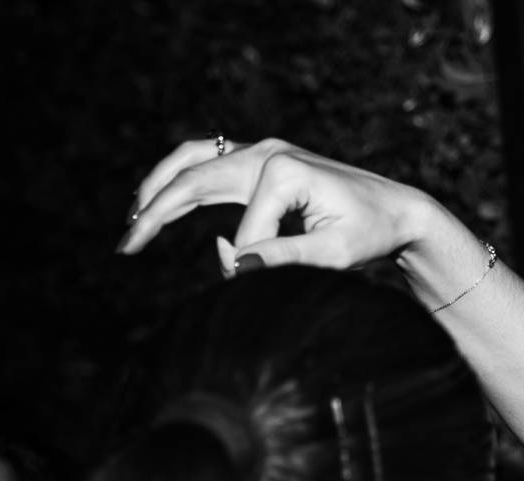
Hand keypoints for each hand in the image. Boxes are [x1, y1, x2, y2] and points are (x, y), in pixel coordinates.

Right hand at [117, 137, 444, 282]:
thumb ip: (286, 258)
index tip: (251, 286)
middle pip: (193, 179)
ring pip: (194, 162)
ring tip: (132, 221)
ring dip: (159, 188)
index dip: (245, 263)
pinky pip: (211, 164)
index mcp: (282, 170)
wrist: (398, 210)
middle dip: (155, 212)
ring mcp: (263, 150)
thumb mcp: (336, 254)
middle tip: (125, 245)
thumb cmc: (372, 233)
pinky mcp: (264, 159)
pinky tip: (163, 204)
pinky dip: (183, 181)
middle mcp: (266, 152)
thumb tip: (238, 264)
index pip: (245, 228)